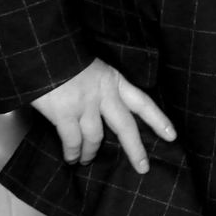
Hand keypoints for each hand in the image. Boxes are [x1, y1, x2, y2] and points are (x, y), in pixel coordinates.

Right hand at [29, 58, 175, 174]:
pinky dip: (72, 152)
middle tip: (143, 167)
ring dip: (91, 152)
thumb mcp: (91, 66)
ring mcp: (84, 104)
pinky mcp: (64, 113)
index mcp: (113, 80)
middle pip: (125, 126)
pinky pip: (72, 140)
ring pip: (96, 138)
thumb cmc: (64, 56)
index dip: (158, 120)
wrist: (42, 48)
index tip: (172, 136)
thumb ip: (99, 85)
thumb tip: (99, 106)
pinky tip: (71, 159)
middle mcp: (104, 93)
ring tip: (87, 161)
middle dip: (135, 149)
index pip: (142, 102)